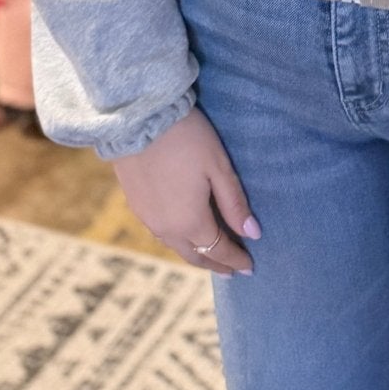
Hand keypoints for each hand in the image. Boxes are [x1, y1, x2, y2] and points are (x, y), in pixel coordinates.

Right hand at [111, 108, 260, 274]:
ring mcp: (147, 218)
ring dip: (196, 253)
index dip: (236, 260)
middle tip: (232, 270)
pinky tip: (183, 232)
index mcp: (190, 222)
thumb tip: (252, 234)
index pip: (218, 250)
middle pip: (195, 255)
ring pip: (176, 246)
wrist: (138, 119)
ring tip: (211, 254)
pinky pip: (161, 233)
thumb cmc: (187, 139)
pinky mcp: (135, 205)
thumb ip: (234, 204)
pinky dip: (178, 239)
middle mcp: (166, 228)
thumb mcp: (218, 167)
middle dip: (216, 264)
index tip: (250, 267)